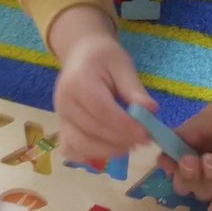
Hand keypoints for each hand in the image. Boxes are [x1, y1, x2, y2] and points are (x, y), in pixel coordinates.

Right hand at [50, 7, 152, 166]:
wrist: (81, 54)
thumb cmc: (104, 58)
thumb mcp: (123, 66)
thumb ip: (134, 90)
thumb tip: (151, 110)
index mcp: (78, 82)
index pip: (102, 110)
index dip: (125, 125)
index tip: (146, 134)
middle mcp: (64, 102)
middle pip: (92, 131)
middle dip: (121, 140)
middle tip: (144, 140)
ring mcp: (60, 118)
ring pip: (81, 146)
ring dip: (108, 151)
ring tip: (130, 145)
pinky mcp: (61, 128)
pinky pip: (71, 150)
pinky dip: (89, 156)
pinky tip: (109, 149)